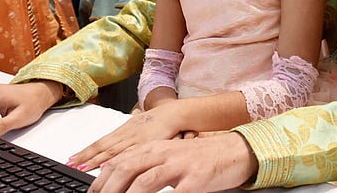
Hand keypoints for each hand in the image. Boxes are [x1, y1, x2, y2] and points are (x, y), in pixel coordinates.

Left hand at [68, 105, 184, 170]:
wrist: (175, 113)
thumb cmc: (159, 121)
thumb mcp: (140, 127)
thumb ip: (128, 138)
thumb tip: (115, 149)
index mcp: (123, 130)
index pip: (101, 142)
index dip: (86, 151)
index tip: (72, 159)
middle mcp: (126, 134)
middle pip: (102, 147)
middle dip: (85, 157)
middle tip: (71, 164)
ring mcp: (135, 140)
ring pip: (112, 151)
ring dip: (96, 160)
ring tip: (82, 168)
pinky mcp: (146, 144)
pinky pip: (129, 153)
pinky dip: (118, 159)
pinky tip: (108, 166)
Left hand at [89, 132, 256, 192]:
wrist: (234, 151)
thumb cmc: (201, 158)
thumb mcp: (170, 156)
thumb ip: (147, 165)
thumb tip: (119, 180)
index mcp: (155, 148)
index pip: (119, 162)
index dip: (101, 180)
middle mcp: (164, 153)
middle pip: (126, 169)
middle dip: (108, 189)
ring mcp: (180, 165)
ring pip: (145, 182)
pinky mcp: (196, 179)